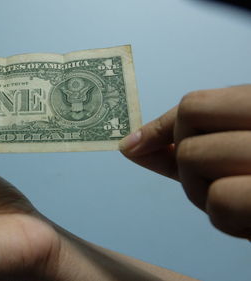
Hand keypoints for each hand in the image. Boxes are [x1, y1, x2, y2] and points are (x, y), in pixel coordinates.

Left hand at [119, 85, 250, 238]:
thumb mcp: (244, 139)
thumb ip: (192, 139)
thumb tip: (130, 146)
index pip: (193, 106)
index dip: (158, 130)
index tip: (133, 147)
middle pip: (188, 144)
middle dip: (187, 169)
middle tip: (221, 178)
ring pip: (194, 165)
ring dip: (204, 192)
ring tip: (242, 194)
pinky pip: (220, 202)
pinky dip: (227, 216)